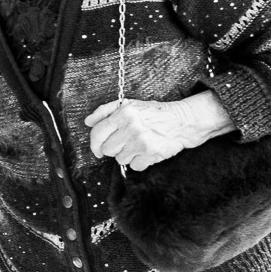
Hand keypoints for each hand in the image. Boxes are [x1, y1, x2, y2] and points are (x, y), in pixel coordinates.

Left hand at [86, 93, 224, 170]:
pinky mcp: (151, 153)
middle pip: (107, 149)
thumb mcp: (130, 105)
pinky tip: (147, 152)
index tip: (98, 149)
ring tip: (139, 145)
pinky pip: (134, 166)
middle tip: (126, 142)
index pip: (97, 133)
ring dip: (128, 155)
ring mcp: (141, 141)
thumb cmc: (154, 113)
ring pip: (120, 159)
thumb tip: (88, 122)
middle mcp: (131, 126)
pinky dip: (140, 162)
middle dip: (114, 148)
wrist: (182, 121)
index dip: (94, 144)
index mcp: (124, 113)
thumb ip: (106, 111)